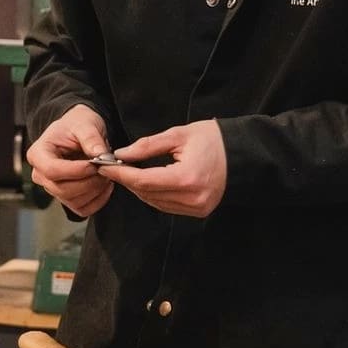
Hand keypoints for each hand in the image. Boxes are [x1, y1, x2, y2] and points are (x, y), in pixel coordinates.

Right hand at [26, 104, 114, 216]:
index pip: (51, 170)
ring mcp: (52, 188)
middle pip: (62, 189)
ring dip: (95, 190)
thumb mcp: (85, 124)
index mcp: (38, 154)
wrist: (78, 132)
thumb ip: (91, 138)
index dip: (75, 171)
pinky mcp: (66, 198)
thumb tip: (100, 155)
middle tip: (106, 169)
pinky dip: (98, 200)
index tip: (95, 164)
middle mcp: (40, 174)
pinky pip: (82, 209)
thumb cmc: (77, 125)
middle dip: (89, 182)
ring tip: (107, 174)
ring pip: (73, 201)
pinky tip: (105, 185)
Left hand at [96, 119, 226, 216]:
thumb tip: (121, 154)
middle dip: (126, 180)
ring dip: (137, 188)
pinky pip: (166, 206)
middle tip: (110, 166)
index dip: (120, 173)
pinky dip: (152, 194)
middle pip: (147, 193)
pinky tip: (144, 181)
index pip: (143, 180)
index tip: (103, 165)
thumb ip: (147, 146)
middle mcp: (192, 199)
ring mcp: (197, 208)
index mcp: (187, 178)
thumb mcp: (178, 135)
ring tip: (125, 171)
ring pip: (154, 202)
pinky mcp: (199, 211)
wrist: (243, 154)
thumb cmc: (213, 139)